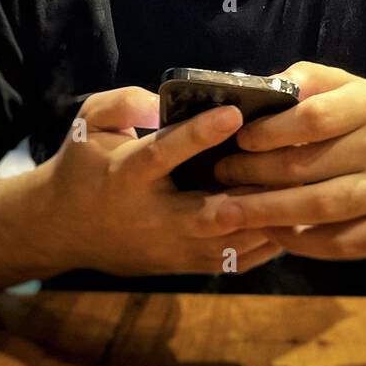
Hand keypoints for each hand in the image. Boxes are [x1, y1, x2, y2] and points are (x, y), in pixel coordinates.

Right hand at [40, 86, 283, 277]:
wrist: (63, 228)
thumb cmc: (83, 164)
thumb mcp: (88, 122)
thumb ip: (121, 103)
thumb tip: (159, 100)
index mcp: (127, 174)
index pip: (165, 153)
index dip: (198, 134)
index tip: (234, 112)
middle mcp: (153, 216)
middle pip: (208, 212)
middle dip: (250, 193)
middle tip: (291, 166)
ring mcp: (170, 247)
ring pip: (227, 243)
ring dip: (265, 221)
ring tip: (302, 192)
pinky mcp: (183, 265)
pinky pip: (230, 262)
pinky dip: (262, 246)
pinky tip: (290, 222)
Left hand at [210, 62, 365, 259]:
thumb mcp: (351, 88)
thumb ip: (307, 82)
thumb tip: (255, 88)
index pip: (313, 117)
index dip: (269, 131)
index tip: (237, 141)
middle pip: (308, 167)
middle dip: (254, 175)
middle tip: (219, 178)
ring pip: (319, 209)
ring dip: (267, 213)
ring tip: (229, 212)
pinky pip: (338, 243)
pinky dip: (299, 242)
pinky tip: (271, 234)